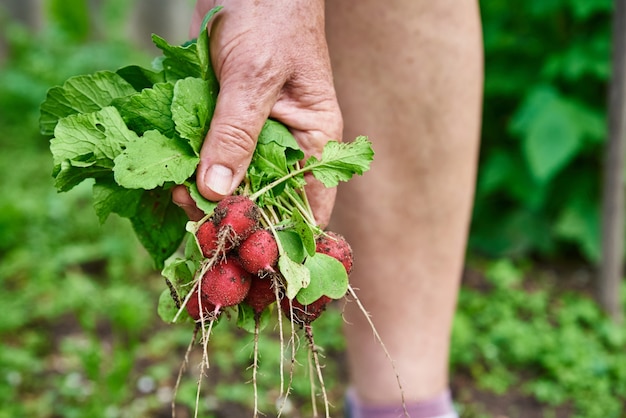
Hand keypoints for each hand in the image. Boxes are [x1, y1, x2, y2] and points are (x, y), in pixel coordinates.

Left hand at [173, 0, 342, 226]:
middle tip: (195, 217)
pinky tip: (167, 173)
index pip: (309, 203)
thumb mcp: (255, 76)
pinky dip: (187, 166)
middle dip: (230, 212)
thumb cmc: (271, 15)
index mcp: (314, 139)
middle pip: (262, 199)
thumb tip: (215, 189)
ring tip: (175, 191)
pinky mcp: (222, 123)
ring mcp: (252, 135)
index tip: (247, 252)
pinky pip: (206, 155)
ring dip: (202, 192)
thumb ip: (236, 133)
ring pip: (230, 181)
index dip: (283, 234)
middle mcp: (286, 144)